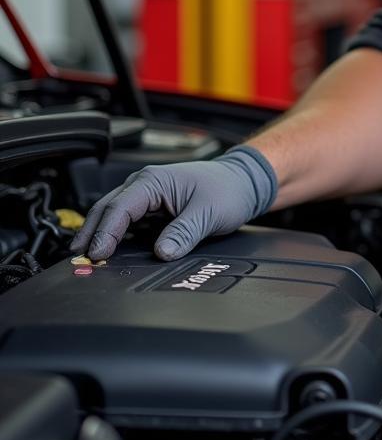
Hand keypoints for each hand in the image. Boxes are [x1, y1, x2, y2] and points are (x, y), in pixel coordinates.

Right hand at [70, 145, 277, 260]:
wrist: (245, 181)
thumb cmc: (229, 188)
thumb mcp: (209, 213)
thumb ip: (184, 233)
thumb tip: (163, 252)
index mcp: (154, 180)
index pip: (119, 208)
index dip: (105, 232)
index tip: (97, 254)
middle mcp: (145, 184)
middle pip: (107, 210)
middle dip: (91, 233)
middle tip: (79, 258)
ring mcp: (147, 196)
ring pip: (114, 215)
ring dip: (100, 234)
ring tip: (87, 258)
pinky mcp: (153, 208)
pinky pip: (127, 222)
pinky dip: (116, 235)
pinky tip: (111, 252)